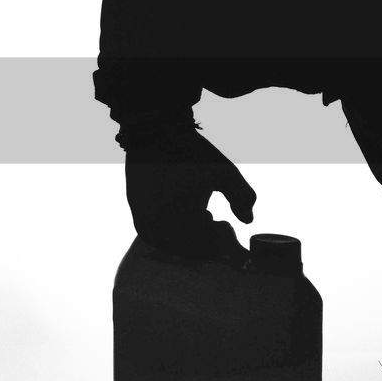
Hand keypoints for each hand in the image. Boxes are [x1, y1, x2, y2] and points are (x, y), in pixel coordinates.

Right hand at [124, 126, 255, 258]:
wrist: (155, 132)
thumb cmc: (193, 153)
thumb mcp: (225, 172)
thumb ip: (243, 198)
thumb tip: (247, 220)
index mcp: (182, 219)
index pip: (203, 247)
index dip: (217, 240)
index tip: (223, 223)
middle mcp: (158, 224)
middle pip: (184, 249)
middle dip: (199, 240)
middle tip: (210, 220)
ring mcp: (142, 216)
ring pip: (164, 243)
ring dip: (180, 238)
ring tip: (192, 217)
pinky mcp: (134, 207)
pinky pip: (148, 232)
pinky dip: (163, 231)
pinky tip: (173, 214)